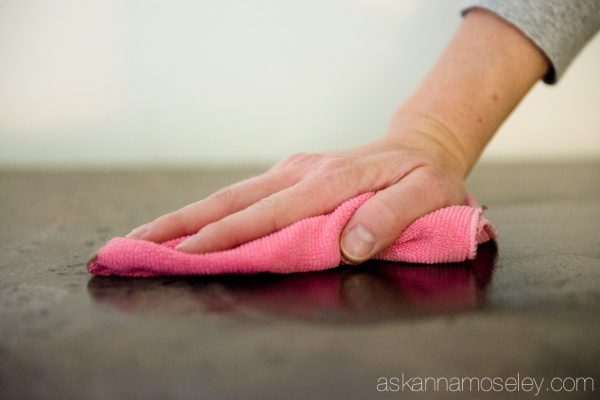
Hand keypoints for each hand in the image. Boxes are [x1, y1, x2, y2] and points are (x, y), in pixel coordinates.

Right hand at [125, 113, 469, 262]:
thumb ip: (393, 216)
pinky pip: (244, 195)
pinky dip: (210, 212)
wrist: (418, 147)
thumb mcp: (428, 195)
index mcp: (329, 182)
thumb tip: (350, 245)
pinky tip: (187, 225)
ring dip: (185, 217)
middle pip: (232, 201)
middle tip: (136, 246)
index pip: (267, 215)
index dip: (225, 237)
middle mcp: (301, 173)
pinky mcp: (290, 173)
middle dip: (181, 226)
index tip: (186, 256)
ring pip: (230, 195)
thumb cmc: (424, 177)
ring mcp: (292, 171)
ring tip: (145, 236)